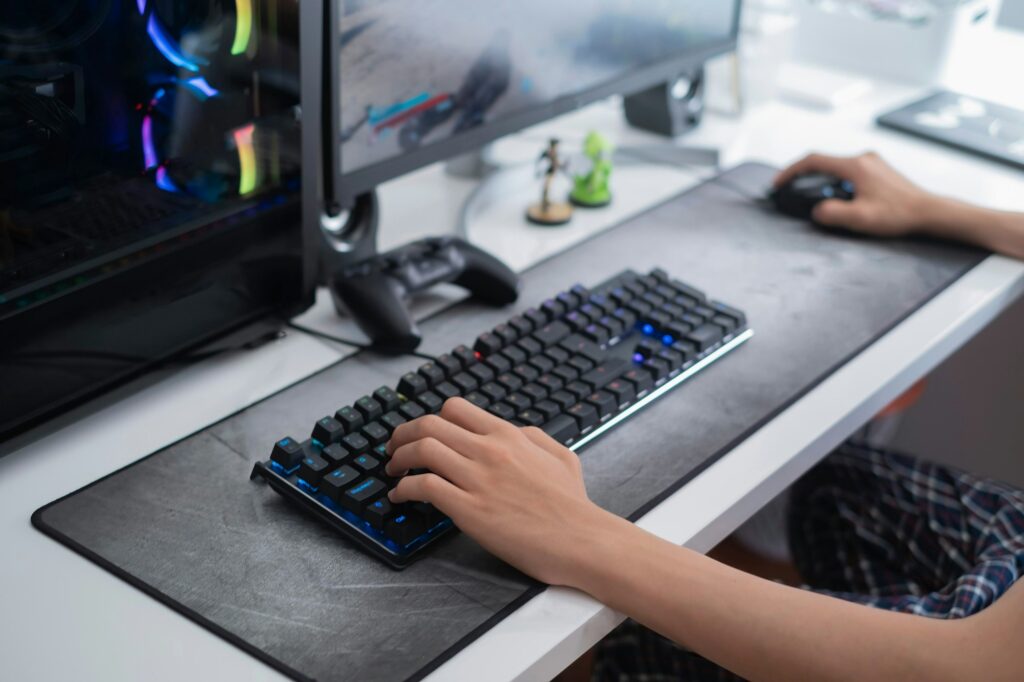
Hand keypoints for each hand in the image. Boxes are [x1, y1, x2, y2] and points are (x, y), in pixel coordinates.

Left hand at [385, 398, 612, 584]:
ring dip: (398, 458)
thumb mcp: (560, 455)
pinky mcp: (469, 510)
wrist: (582, 541)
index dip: (430, 418)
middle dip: (403, 433)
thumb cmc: (573, 505)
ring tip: (392, 470)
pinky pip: (423, 487)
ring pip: (422, 450)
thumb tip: (510, 430)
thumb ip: (531, 436)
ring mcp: (478, 479)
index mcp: (508, 435)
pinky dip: (403, 489)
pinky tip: (399, 497)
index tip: (420, 431)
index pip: (455, 408)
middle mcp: (489, 450)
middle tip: (394, 447)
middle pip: (429, 424)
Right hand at [774, 152, 934, 235]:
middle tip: (792, 192)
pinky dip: (836, 184)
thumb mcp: (860, 219)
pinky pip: (848, 173)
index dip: (791, 171)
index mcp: (855, 166)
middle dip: (804, 177)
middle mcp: (863, 158)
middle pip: (824, 163)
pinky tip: (841, 200)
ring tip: (818, 201)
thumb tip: (818, 211)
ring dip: (822, 183)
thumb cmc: (899, 214)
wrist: (929, 212)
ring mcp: (872, 163)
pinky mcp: (878, 171)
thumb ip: (832, 213)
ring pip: (836, 169)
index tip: (779, 183)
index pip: (813, 161)